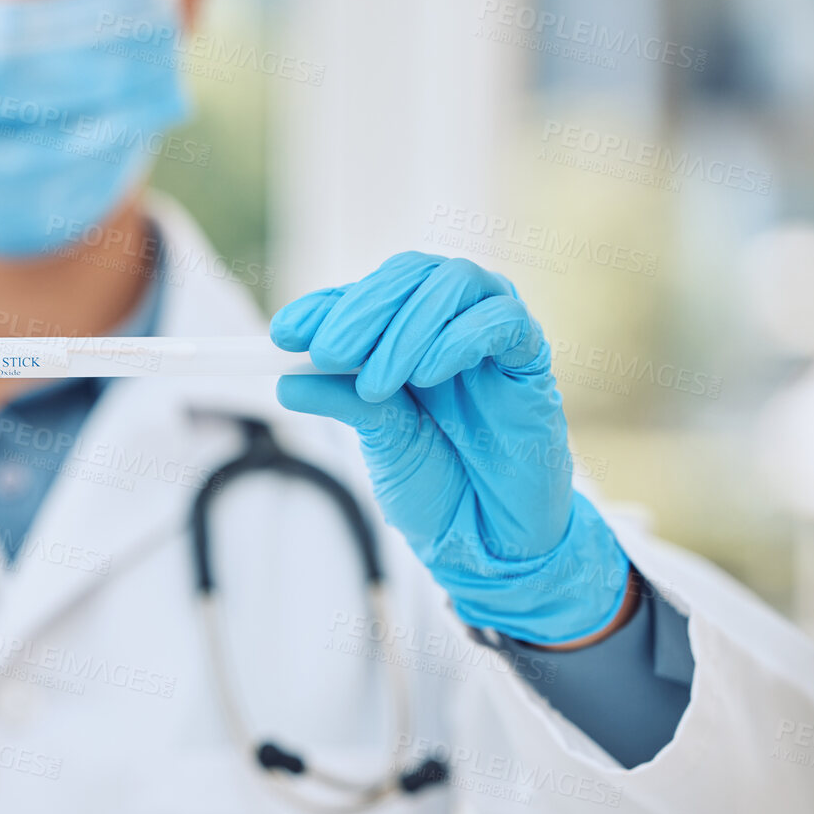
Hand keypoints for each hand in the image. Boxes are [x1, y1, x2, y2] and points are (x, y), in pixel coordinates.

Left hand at [272, 252, 629, 644]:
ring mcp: (492, 340)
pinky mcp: (530, 362)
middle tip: (329, 353)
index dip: (325, 306)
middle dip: (363, 310)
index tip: (283, 333)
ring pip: (456, 283)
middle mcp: (450, 327)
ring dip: (408, 326)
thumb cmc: (437, 485)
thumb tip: (287, 380)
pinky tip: (430, 374)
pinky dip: (462, 337)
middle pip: (412, 275)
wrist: (490, 539)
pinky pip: (506, 321)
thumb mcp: (380, 443)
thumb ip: (343, 402)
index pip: (367, 296)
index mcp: (407, 338)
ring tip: (377, 384)